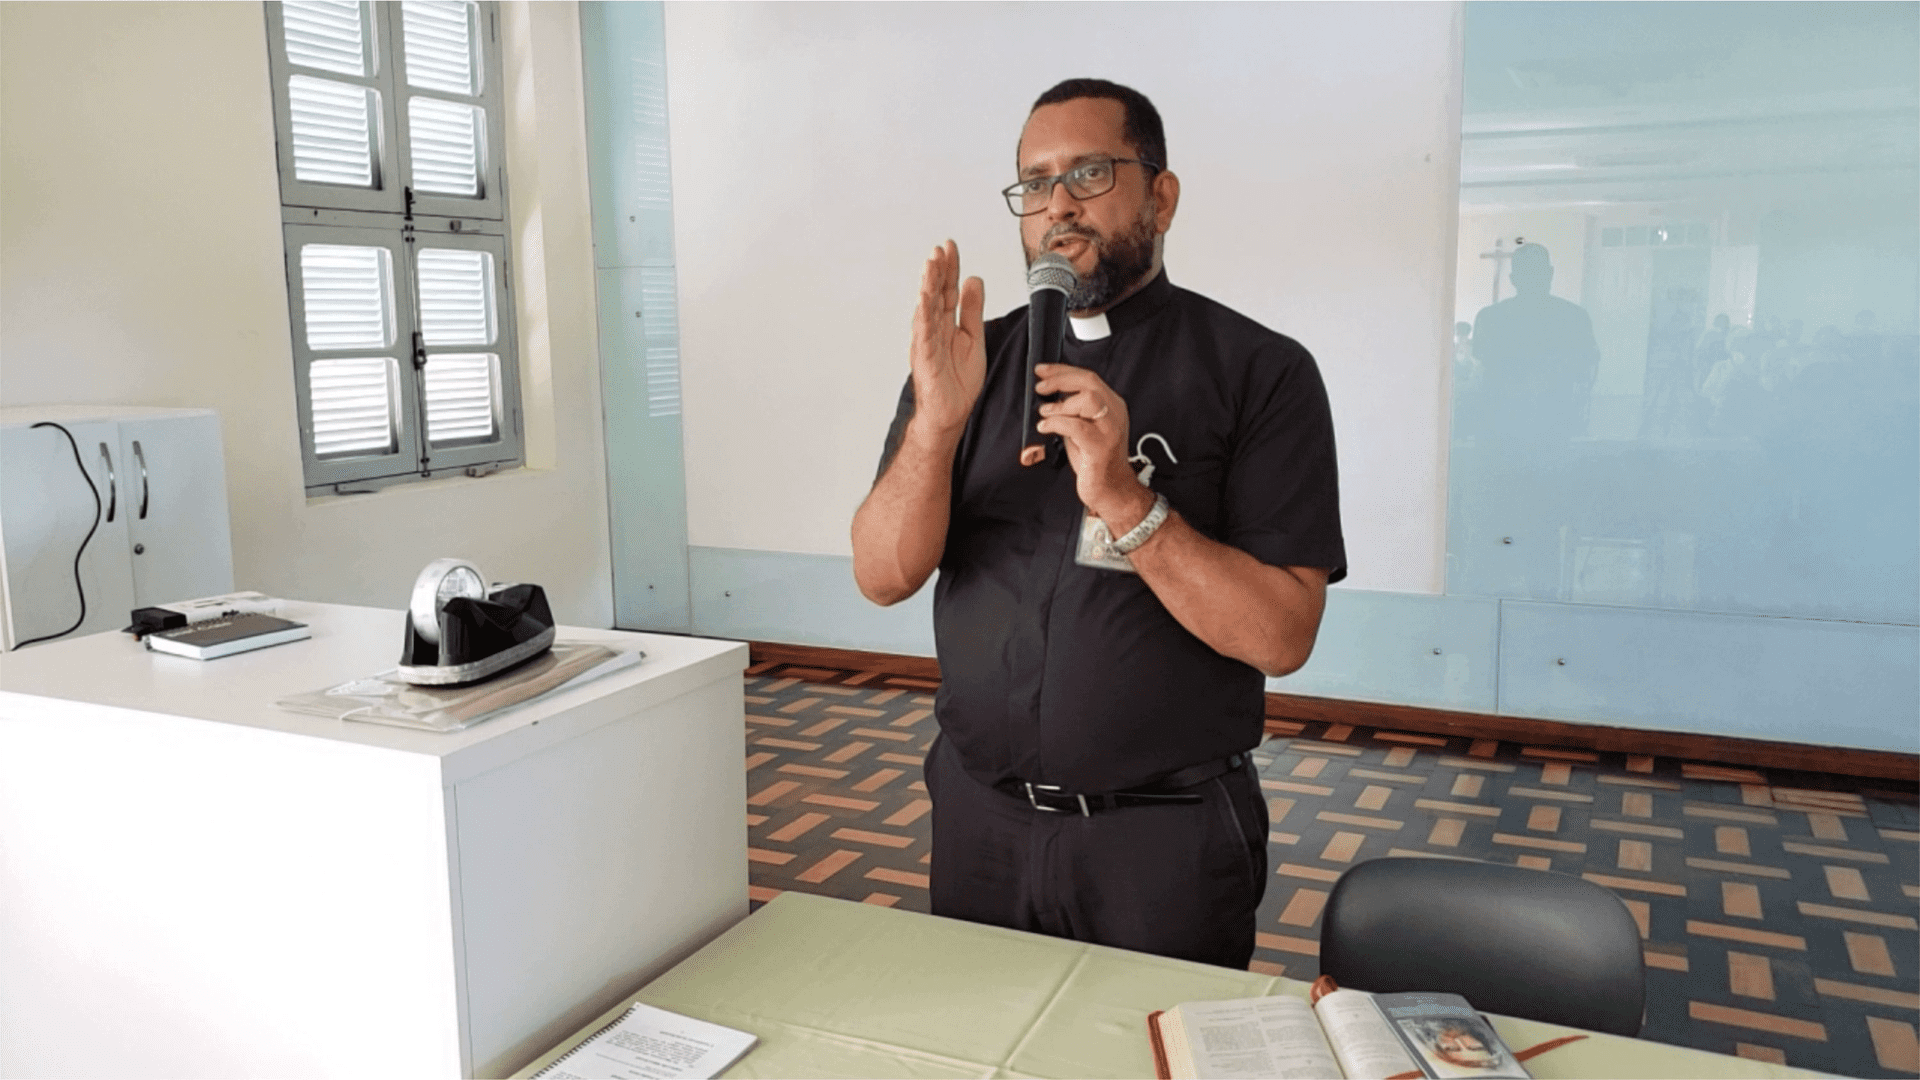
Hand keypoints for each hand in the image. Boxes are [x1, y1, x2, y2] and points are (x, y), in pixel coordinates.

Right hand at [908, 240, 986, 440]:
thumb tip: (974, 279)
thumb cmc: (958, 380)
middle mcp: (933, 329)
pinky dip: (924, 316)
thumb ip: (972, 310)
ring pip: (926, 309)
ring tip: (930, 265)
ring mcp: (927, 342)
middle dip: (936, 270)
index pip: (947, 289)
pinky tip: (924, 300)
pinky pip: (924, 334)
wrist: (951, 413)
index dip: (949, 268)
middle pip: (935, 294)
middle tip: (939, 248)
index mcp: (946, 323)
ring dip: (927, 286)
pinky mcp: (925, 359)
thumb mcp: (974, 338)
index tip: (950, 246)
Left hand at [1034, 363, 1155, 532]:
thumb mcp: (1083, 429)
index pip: (1088, 377)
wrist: (1112, 489)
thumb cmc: (1095, 461)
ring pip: (1087, 400)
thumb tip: (1049, 397)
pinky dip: (1056, 423)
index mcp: (1112, 405)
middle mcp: (1114, 414)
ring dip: (1060, 404)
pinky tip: (1045, 427)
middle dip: (1059, 379)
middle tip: (1040, 387)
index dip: (1062, 370)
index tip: (1042, 370)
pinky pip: (1077, 426)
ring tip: (1045, 413)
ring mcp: (1110, 430)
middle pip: (1088, 382)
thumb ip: (1071, 412)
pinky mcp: (1100, 447)